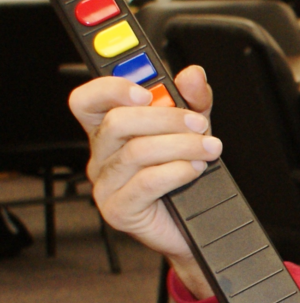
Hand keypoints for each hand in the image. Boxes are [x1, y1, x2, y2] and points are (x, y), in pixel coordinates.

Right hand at [68, 66, 220, 297]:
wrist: (196, 226)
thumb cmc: (186, 177)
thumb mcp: (194, 129)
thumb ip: (194, 101)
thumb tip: (192, 75)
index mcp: (111, 130)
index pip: (89, 100)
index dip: (110, 89)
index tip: (147, 90)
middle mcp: (103, 155)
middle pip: (117, 122)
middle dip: (165, 118)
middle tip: (199, 124)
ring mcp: (106, 184)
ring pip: (136, 151)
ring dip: (181, 146)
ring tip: (208, 149)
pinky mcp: (118, 210)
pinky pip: (145, 183)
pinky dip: (176, 172)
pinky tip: (194, 170)